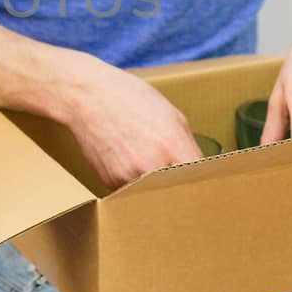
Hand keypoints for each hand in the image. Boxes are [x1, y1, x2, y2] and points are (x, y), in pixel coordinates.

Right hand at [67, 58, 201, 188]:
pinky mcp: (110, 183)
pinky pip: (132, 191)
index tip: (203, 182)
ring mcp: (128, 177)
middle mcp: (151, 166)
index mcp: (171, 145)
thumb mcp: (172, 115)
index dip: (204, 182)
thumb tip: (200, 171)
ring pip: (154, 195)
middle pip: (178, 193)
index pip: (200, 180)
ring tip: (146, 159)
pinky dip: (135, 182)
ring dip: (157, 186)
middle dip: (181, 187)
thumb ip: (188, 146)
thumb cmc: (130, 98)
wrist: (87, 96)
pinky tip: (128, 159)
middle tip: (177, 174)